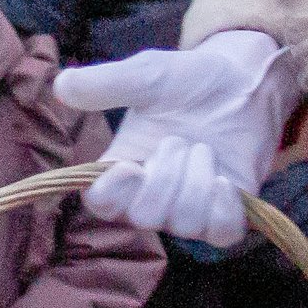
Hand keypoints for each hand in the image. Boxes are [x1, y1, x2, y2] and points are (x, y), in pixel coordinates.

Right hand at [56, 32, 298, 246]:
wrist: (245, 81)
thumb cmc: (190, 80)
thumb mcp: (147, 74)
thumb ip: (106, 83)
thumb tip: (61, 85)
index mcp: (124, 166)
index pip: (101, 203)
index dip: (111, 194)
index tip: (130, 166)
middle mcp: (153, 194)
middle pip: (143, 217)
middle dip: (164, 177)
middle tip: (179, 140)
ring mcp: (190, 207)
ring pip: (184, 223)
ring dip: (197, 181)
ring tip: (204, 149)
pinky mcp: (226, 212)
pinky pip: (221, 232)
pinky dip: (224, 209)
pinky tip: (226, 181)